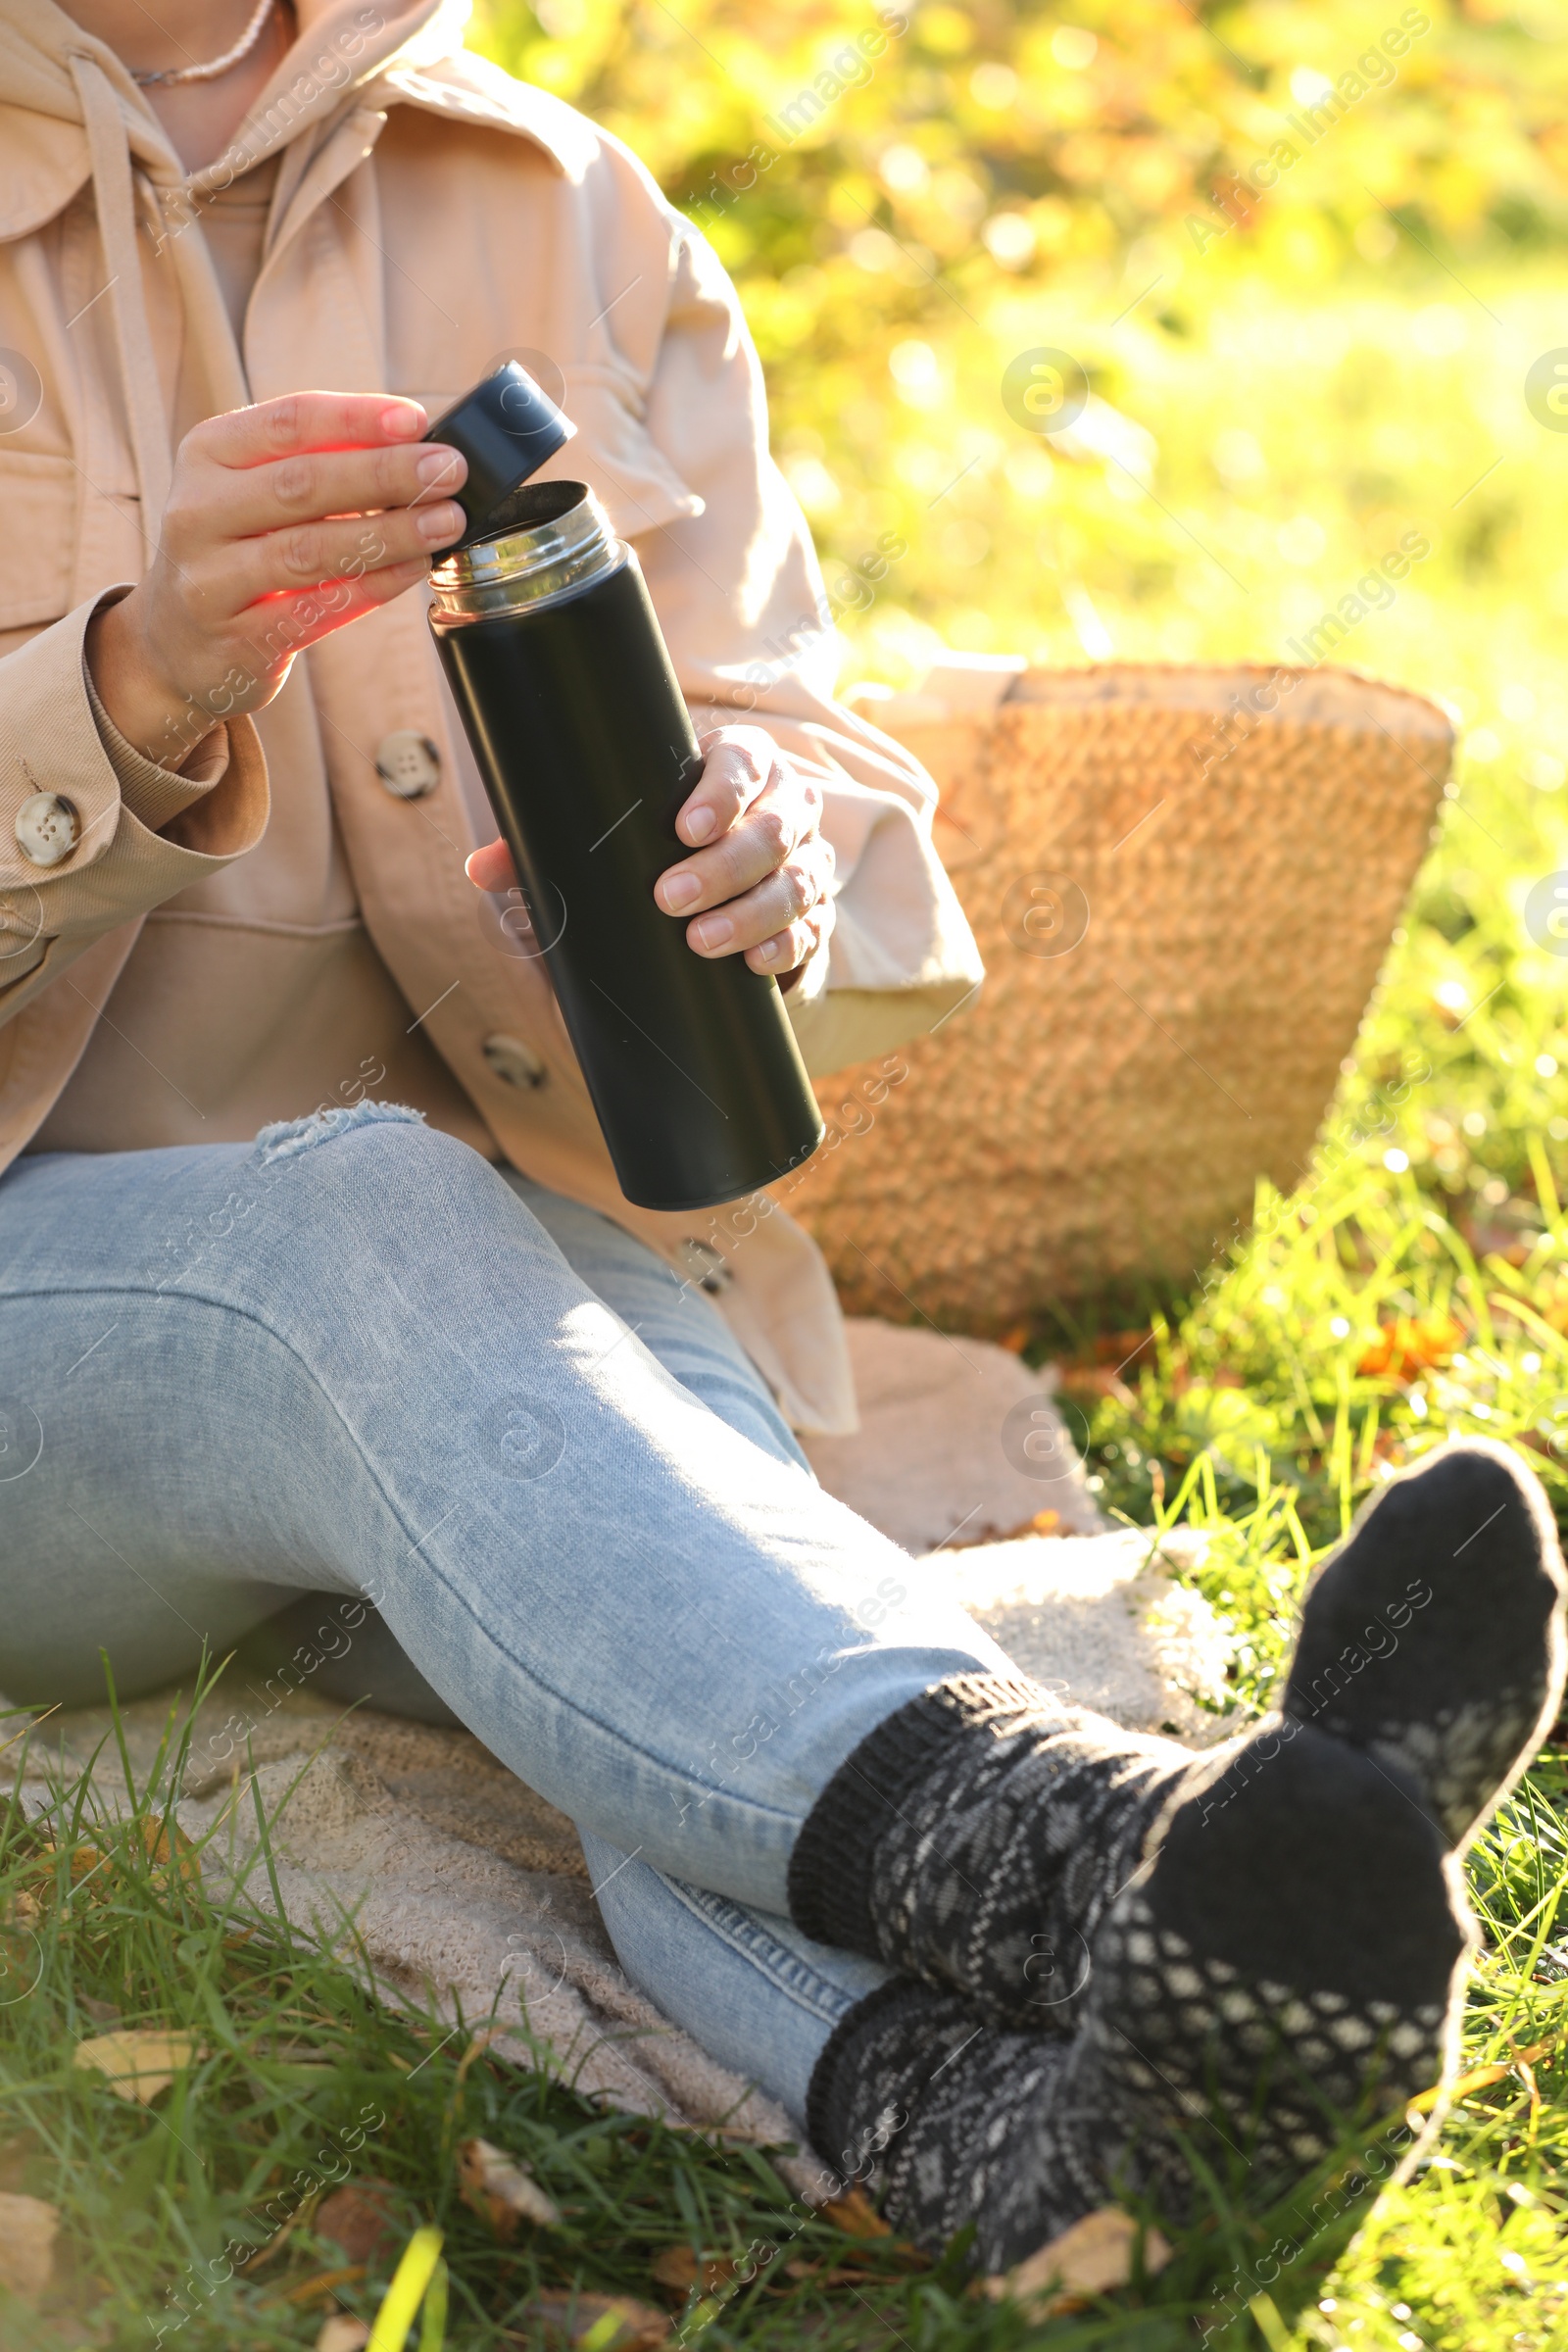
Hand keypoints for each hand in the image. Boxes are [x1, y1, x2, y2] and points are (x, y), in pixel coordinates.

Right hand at [86, 392, 466, 764]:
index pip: (288, 421)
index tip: (416, 420)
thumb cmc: (233, 550)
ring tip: (445, 522)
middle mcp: (199, 511)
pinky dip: (371, 588)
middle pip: (302, 483)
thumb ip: (315, 463)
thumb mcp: (252, 490)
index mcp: (207, 454)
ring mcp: (211, 578)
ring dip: (389, 534)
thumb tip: (410, 443)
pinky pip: (314, 610)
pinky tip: (413, 571)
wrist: (173, 643)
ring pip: (310, 549)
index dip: (356, 418)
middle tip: (447, 471)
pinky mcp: (236, 638)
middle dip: (384, 474)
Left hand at [466, 726, 835, 985]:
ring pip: (799, 880)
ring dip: (753, 913)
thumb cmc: (644, 861)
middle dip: (726, 865)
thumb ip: (541, 853)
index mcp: (736, 768)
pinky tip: (755, 964)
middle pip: (776, 826)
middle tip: (671, 898)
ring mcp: (806, 863)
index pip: (744, 762)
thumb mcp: (599, 852)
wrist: (699, 918)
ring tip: (703, 942)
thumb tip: (480, 868)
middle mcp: (783, 808)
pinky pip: (814, 931)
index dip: (723, 790)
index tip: (685, 827)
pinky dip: (787, 947)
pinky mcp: (814, 919)